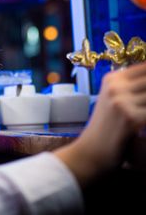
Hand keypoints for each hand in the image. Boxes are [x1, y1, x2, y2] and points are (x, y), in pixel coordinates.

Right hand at [55, 62, 145, 186]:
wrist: (90, 152)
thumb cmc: (106, 129)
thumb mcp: (114, 102)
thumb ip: (132, 89)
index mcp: (112, 79)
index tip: (145, 97)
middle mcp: (116, 86)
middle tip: (144, 107)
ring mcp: (122, 101)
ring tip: (143, 116)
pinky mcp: (131, 118)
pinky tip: (145, 125)